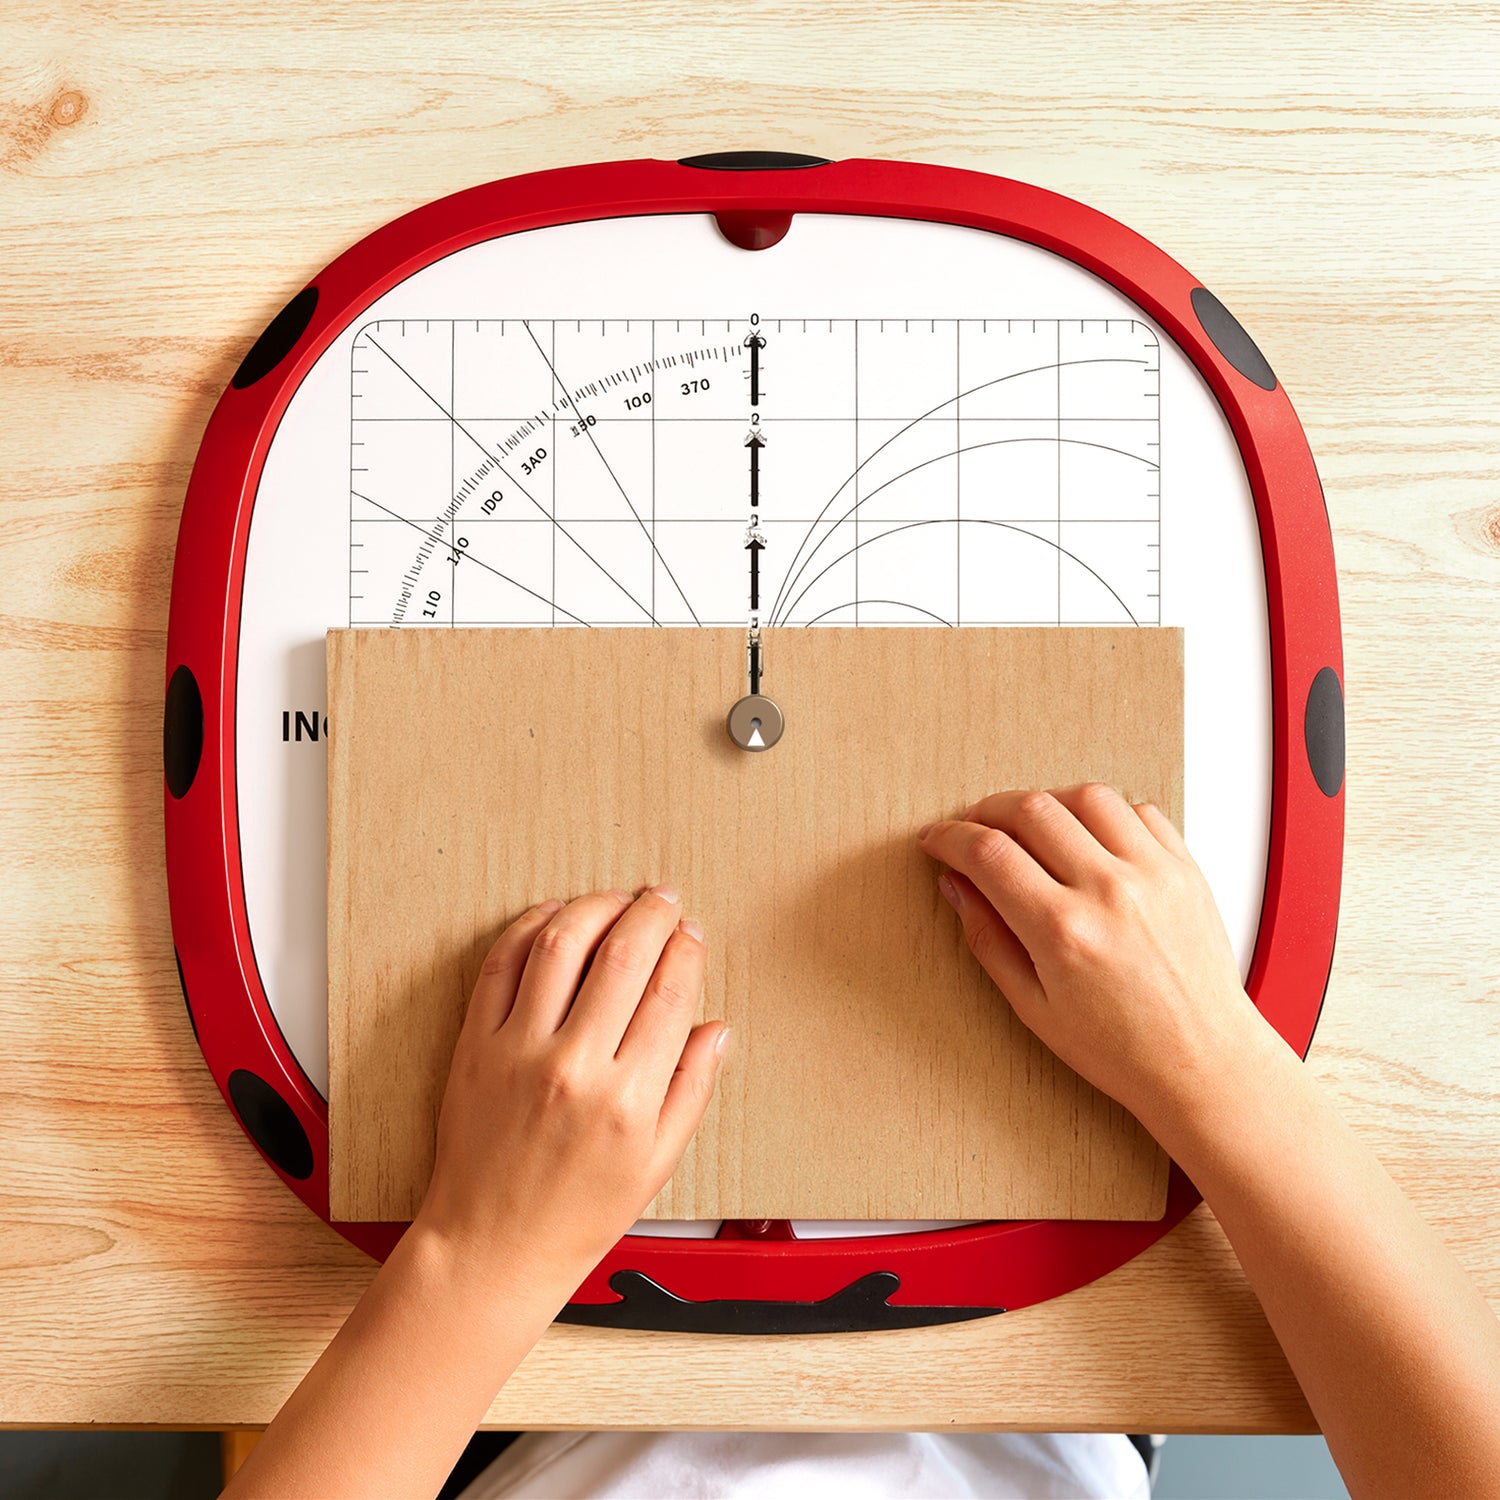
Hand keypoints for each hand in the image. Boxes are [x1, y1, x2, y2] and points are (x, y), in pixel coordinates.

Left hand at [415, 886, 727, 1291]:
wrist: (492, 1247)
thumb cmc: (576, 1214)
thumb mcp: (658, 1164)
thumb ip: (692, 1090)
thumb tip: (715, 1028)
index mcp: (629, 1100)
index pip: (669, 992)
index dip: (687, 950)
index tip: (692, 934)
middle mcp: (575, 1067)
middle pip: (622, 954)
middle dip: (651, 913)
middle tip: (663, 899)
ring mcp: (519, 1051)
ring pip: (561, 944)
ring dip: (595, 906)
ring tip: (615, 900)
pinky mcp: (475, 1046)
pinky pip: (502, 965)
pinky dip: (529, 927)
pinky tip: (554, 916)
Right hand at [918, 784, 1275, 1131]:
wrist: (1203, 1062)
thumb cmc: (1121, 1047)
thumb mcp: (1033, 1007)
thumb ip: (988, 938)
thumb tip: (956, 884)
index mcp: (1063, 932)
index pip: (988, 853)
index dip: (950, 837)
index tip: (937, 839)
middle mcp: (1109, 892)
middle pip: (1030, 809)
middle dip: (988, 810)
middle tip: (976, 829)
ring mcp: (1152, 875)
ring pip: (1085, 796)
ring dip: (1046, 803)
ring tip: (1032, 829)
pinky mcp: (1184, 869)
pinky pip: (1138, 810)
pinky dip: (1103, 814)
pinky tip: (1088, 839)